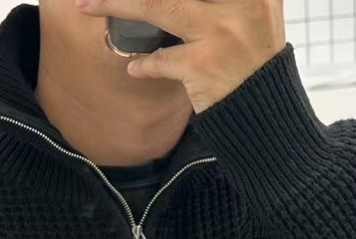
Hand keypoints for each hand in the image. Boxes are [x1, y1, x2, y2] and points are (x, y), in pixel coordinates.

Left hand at [74, 0, 285, 113]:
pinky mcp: (204, 67)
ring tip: (87, 4)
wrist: (268, 111)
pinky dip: (145, 65)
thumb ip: (224, 0)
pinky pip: (162, 60)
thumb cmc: (255, 58)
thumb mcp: (254, 12)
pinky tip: (135, 68)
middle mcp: (240, 3)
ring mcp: (220, 34)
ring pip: (158, 6)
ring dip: (115, 4)